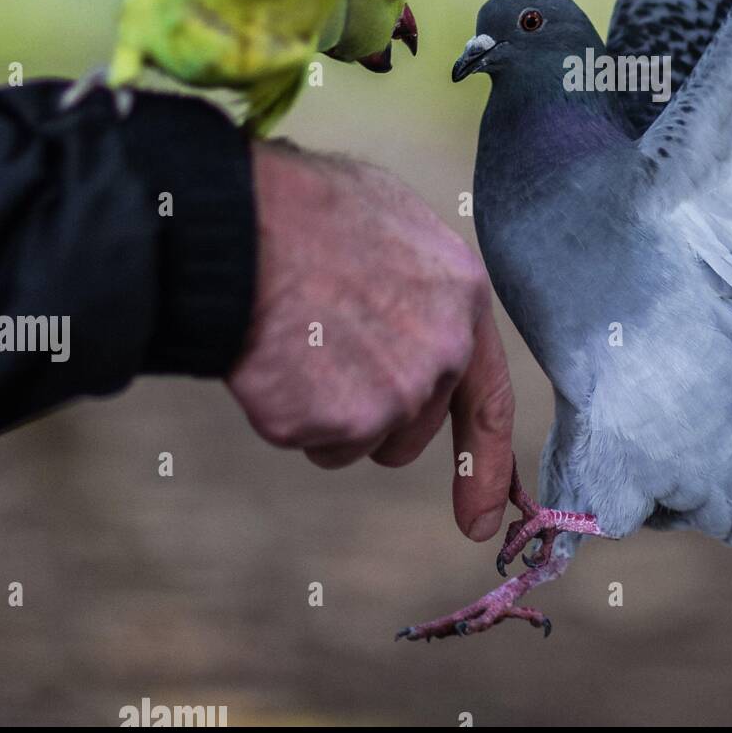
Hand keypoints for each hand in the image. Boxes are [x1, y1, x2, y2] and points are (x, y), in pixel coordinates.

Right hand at [226, 141, 514, 541]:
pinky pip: (305, 438)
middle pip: (410, 431)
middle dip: (373, 412)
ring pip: (354, 444)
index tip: (481, 523)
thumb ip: (425, 290)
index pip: (489, 401)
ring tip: (297, 339)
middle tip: (327, 349)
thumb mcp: (399, 227)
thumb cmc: (310, 209)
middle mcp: (440, 356)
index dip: (486, 466)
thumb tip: (422, 316)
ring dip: (326, 413)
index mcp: (464, 302)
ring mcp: (390, 396)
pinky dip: (284, 409)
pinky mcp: (332, 424)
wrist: (242, 223)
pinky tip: (272, 353)